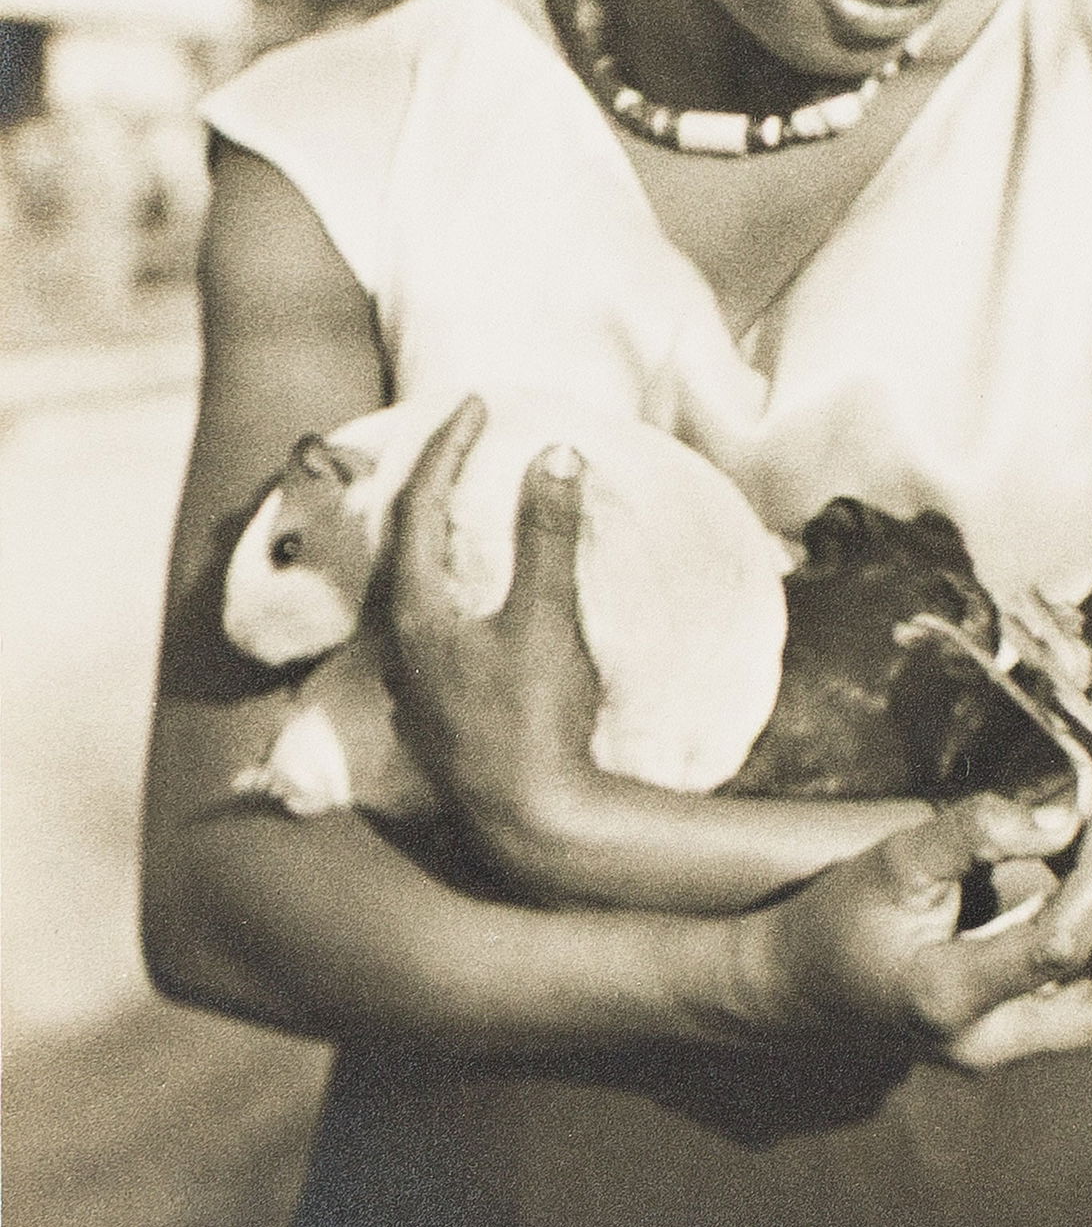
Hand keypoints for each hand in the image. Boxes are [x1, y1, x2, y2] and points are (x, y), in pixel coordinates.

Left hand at [383, 397, 601, 888]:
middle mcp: (403, 647)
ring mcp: (418, 686)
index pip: (419, 506)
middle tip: (460, 441)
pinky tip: (477, 592)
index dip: (446, 447)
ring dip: (437, 537)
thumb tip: (555, 452)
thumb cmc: (538, 719)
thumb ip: (548, 535)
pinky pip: (433, 624)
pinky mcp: (441, 715)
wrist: (536, 825)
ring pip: (413, 588)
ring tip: (467, 505)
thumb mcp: (547, 618)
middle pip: (402, 543)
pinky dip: (452, 584)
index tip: (474, 401)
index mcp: (418, 614)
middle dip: (429, 485)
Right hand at [739, 789, 1091, 1057]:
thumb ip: (975, 833)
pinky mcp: (1017, 1041)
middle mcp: (989, 1043)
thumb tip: (1065, 816)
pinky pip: (1091, 1001)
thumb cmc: (842, 917)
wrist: (798, 988)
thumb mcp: (894, 859)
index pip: (1058, 946)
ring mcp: (1007, 1052)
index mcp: (949, 999)